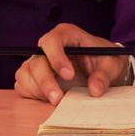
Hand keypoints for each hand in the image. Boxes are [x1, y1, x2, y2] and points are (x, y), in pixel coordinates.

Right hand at [11, 23, 130, 104]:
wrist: (100, 68)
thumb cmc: (105, 60)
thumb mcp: (112, 65)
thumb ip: (104, 75)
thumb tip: (95, 89)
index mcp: (67, 35)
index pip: (53, 40)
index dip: (57, 57)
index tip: (69, 76)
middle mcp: (48, 46)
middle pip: (37, 60)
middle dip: (46, 81)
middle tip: (59, 99)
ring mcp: (38, 60)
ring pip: (27, 73)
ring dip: (38, 90)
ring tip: (57, 100)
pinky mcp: (32, 76)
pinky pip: (23, 84)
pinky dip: (33, 94)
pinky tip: (48, 99)